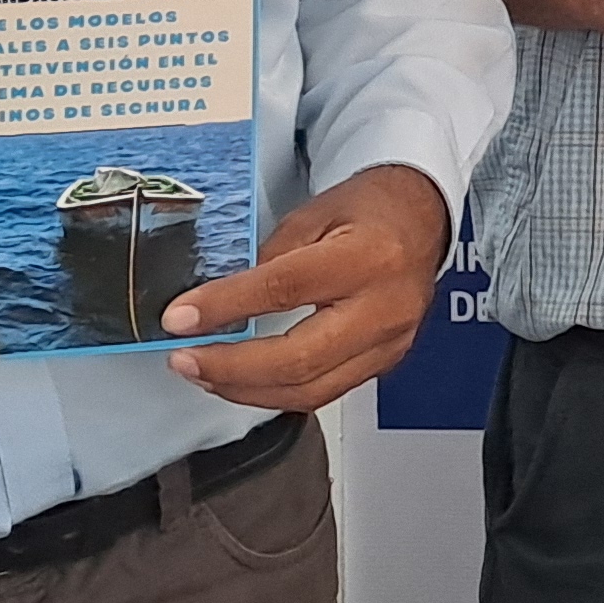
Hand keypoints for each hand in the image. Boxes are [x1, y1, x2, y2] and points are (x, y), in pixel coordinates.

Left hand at [161, 165, 452, 412]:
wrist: (423, 220)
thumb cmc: (371, 209)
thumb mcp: (315, 214)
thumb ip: (270, 257)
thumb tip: (216, 300)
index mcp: (370, 256)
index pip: (286, 288)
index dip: (227, 307)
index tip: (180, 317)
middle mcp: (386, 306)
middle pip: (300, 358)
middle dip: (231, 367)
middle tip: (185, 359)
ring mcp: (390, 342)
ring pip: (310, 389)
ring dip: (247, 390)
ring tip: (205, 373)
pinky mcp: (384, 364)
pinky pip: (324, 393)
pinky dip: (275, 393)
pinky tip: (244, 382)